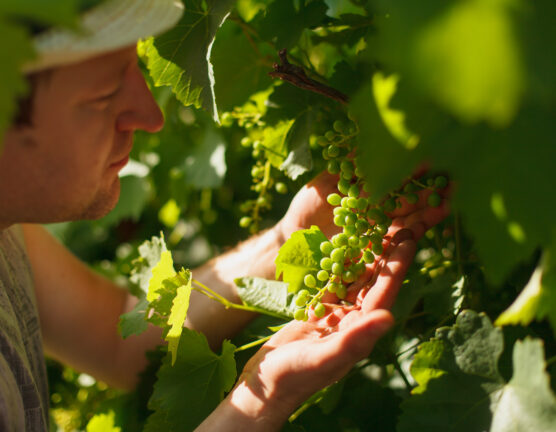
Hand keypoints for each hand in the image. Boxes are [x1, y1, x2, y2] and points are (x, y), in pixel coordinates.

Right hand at [236, 177, 449, 423]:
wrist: (264, 386)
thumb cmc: (293, 377)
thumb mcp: (323, 359)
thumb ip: (355, 339)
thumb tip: (389, 317)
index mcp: (360, 330)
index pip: (384, 292)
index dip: (397, 264)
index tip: (410, 236)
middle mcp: (354, 321)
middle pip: (375, 281)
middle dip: (389, 253)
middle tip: (401, 222)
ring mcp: (337, 317)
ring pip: (356, 279)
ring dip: (368, 254)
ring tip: (378, 227)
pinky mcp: (319, 313)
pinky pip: (334, 284)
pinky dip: (341, 264)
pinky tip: (345, 245)